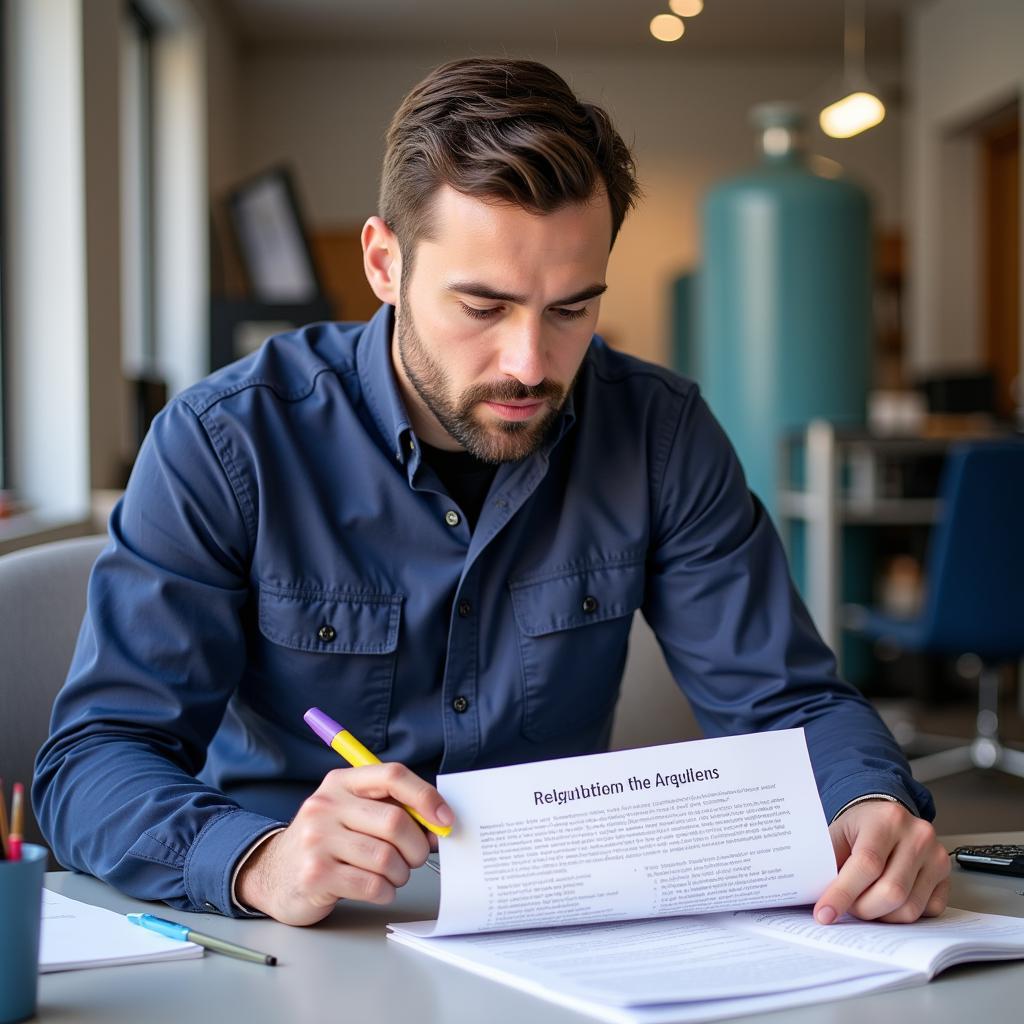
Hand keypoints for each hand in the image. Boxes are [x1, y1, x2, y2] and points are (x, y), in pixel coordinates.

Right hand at [236, 764, 452, 925]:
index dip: (426, 796)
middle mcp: (326, 805)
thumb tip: (439, 824)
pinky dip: (386, 891)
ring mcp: (317, 840)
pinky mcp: (315, 874)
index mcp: (341, 782)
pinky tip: (378, 889)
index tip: (445, 819)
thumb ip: (391, 809)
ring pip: (386, 857)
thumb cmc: (327, 842)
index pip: (392, 775)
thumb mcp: (352, 813)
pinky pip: (372, 885)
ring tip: (392, 874)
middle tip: (415, 858)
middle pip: (394, 821)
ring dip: (401, 873)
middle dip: (417, 846)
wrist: (273, 873)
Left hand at [813, 800, 949, 924]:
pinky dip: (901, 915)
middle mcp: (918, 835)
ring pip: (910, 908)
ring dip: (881, 916)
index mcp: (886, 819)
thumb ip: (827, 863)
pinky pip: (926, 912)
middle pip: (892, 891)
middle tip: (847, 907)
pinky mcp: (946, 878)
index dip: (843, 893)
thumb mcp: (836, 834)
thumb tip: (818, 902)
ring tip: (864, 903)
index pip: (867, 864)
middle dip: (863, 909)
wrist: (884, 817)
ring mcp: (937, 857)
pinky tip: (886, 901)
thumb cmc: (858, 828)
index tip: (825, 913)